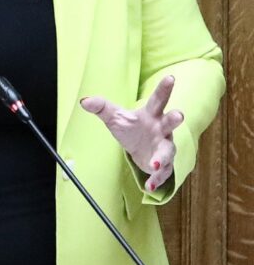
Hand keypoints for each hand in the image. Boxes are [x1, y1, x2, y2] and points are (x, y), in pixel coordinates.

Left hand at [80, 76, 184, 192]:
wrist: (138, 147)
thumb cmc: (130, 127)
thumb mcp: (114, 118)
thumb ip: (101, 107)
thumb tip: (84, 100)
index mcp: (151, 115)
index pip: (158, 100)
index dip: (164, 89)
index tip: (170, 77)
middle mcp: (162, 129)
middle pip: (171, 122)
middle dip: (175, 118)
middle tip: (179, 114)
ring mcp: (164, 146)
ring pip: (169, 150)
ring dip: (163, 157)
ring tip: (155, 165)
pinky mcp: (163, 164)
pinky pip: (163, 172)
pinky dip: (156, 179)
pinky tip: (149, 187)